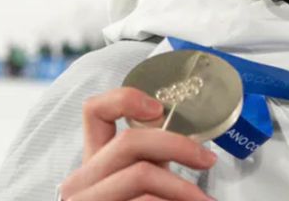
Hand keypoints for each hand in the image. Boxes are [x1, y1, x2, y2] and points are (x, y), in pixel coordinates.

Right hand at [60, 87, 216, 200]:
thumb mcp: (144, 187)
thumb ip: (157, 164)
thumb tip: (198, 150)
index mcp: (95, 164)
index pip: (96, 112)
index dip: (126, 99)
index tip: (159, 108)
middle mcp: (80, 182)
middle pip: (130, 142)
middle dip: (178, 146)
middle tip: (208, 160)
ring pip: (140, 175)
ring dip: (183, 189)